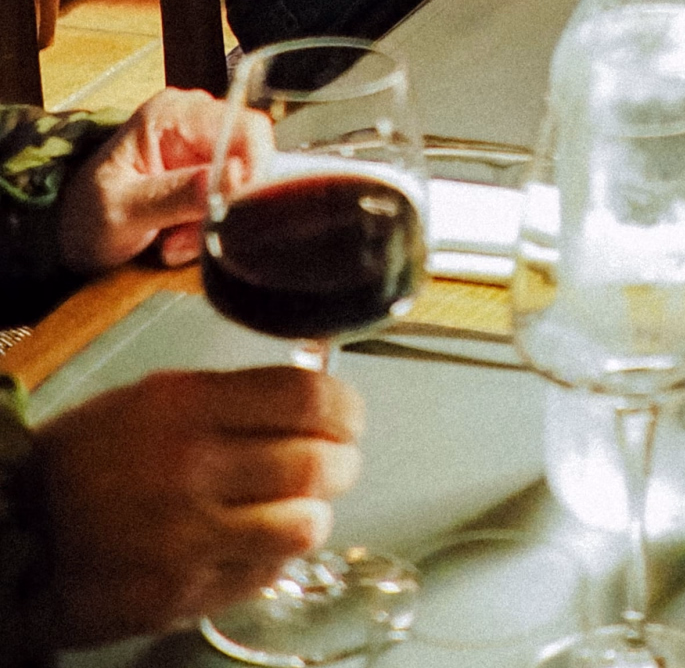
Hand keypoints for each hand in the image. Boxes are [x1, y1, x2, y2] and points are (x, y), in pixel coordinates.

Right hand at [42, 366, 362, 645]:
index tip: (349, 417)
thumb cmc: (86, 459)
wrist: (19, 530)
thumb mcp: (153, 399)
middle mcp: (192, 469)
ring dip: (314, 515)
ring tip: (301, 508)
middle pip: (315, 463)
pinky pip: (264, 575)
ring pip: (302, 526)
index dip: (344, 408)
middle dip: (341, 462)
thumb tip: (309, 393)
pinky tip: (261, 544)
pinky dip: (276, 559)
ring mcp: (188, 538)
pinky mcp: (181, 595)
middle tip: (336, 463)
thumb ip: (230, 397)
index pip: (304, 398)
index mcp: (186, 407)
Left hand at [55, 90, 270, 276]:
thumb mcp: (123, 210)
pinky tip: (180, 238)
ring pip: (245, 181)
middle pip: (251, 155)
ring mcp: (203, 145)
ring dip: (219, 220)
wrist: (67, 231)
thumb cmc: (84, 214)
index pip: (245, 127)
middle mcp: (196, 119)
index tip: (238, 211)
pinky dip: (212, 224)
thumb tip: (233, 177)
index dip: (254, 169)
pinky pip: (233, 196)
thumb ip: (178, 195)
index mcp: (174, 113)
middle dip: (231, 203)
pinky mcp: (207, 170)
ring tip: (176, 243)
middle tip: (196, 236)